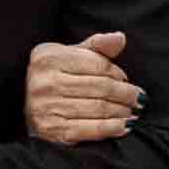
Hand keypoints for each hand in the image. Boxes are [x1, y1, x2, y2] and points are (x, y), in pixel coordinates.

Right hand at [24, 30, 141, 146]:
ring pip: (99, 108)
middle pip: (100, 87)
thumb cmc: (56, 79)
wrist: (28, 110)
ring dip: (122, 112)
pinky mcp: (52, 130)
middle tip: (139, 99)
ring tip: (133, 112)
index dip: (117, 73)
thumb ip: (95, 46)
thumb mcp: (70, 56)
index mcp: (48, 58)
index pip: (97, 64)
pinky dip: (112, 128)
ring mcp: (46, 107)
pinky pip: (91, 129)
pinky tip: (124, 127)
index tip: (127, 80)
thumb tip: (120, 38)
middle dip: (125, 94)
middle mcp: (44, 81)